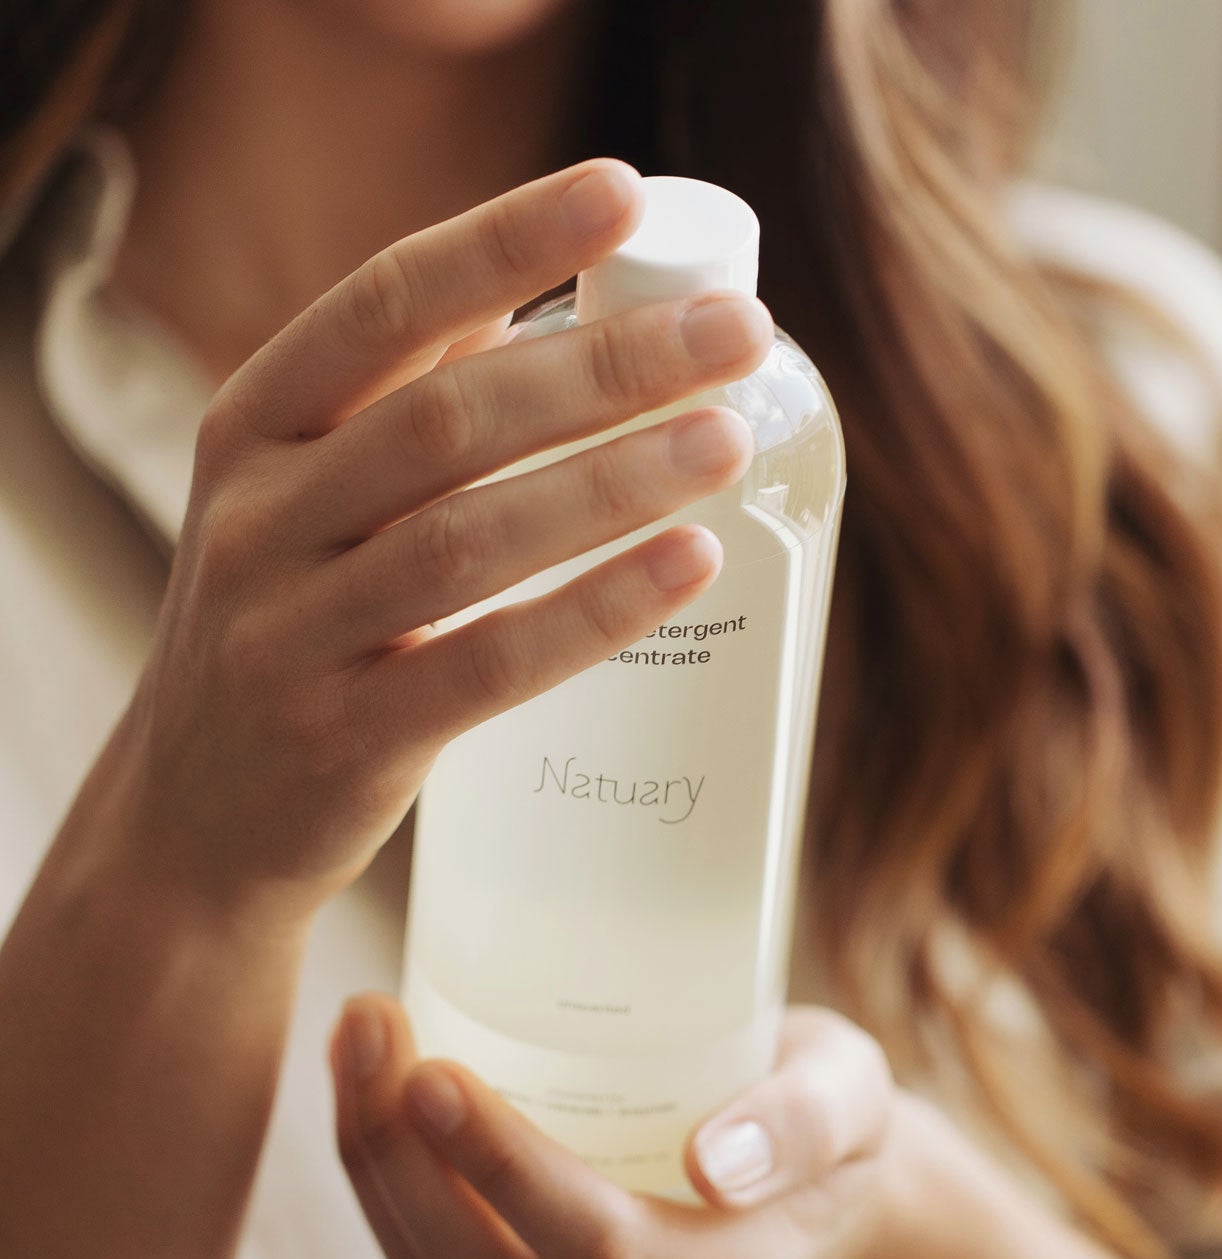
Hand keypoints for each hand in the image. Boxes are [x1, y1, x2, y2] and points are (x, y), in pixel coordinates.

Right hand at [106, 157, 771, 926]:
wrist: (194, 813)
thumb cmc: (289, 626)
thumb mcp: (302, 499)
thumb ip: (404, 406)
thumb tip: (553, 305)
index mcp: (255, 427)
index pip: (385, 303)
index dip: (505, 240)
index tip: (620, 193)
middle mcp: (260, 516)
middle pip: (448, 418)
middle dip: (607, 365)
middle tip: (738, 331)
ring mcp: (291, 634)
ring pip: (469, 537)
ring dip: (614, 479)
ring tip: (730, 438)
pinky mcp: (346, 741)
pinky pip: (488, 663)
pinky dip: (595, 610)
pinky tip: (688, 562)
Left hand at [330, 997, 896, 1258]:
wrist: (823, 1201)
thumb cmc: (828, 1118)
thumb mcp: (853, 1092)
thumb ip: (804, 1120)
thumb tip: (716, 1164)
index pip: (596, 1247)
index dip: (503, 1167)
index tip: (432, 1066)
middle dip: (404, 1157)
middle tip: (366, 1028)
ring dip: (378, 1171)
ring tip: (353, 1046)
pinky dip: (389, 1194)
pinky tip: (372, 1101)